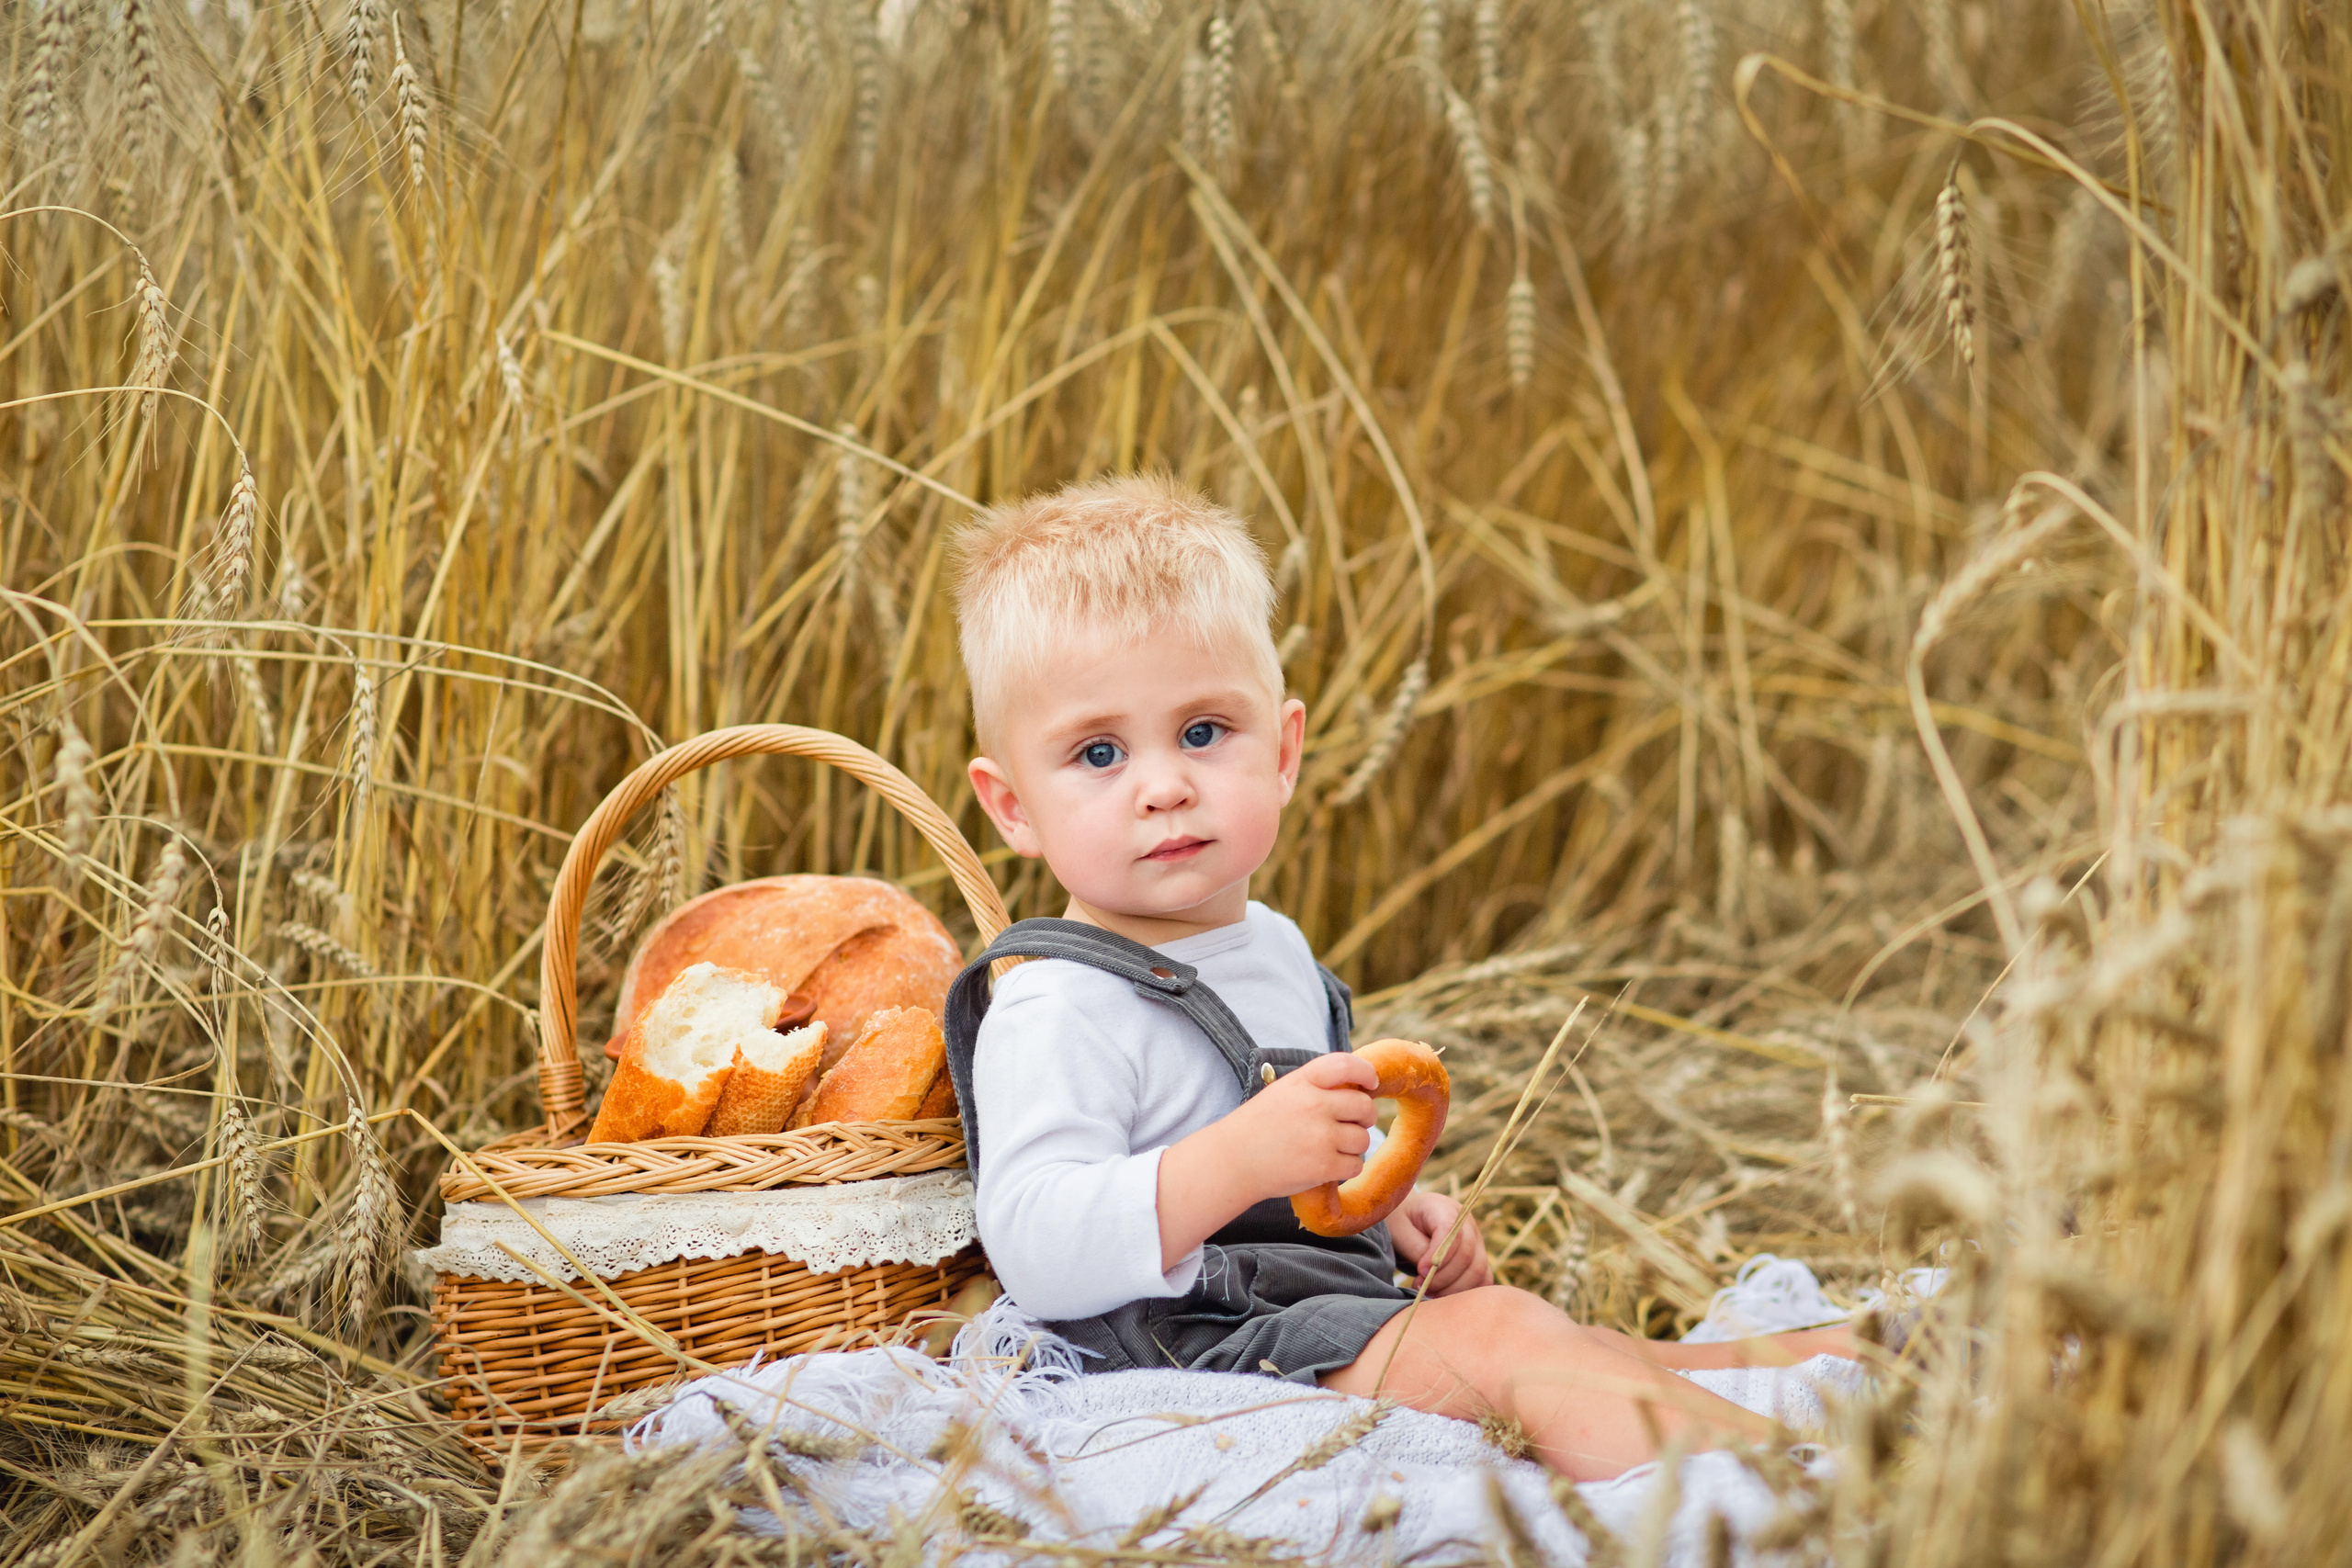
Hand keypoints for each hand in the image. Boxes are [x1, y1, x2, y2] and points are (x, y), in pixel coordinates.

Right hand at [1155, 1051, 1377, 1268]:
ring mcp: (1320, 1136)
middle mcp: (1314, 1105)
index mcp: (1302, 1081)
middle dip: (1364, 1116)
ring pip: (1363, 1139)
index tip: (1370, 1083)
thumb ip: (1316, 1086)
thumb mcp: (1282, 1091)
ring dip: (1353, 1146)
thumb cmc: (1258, 1127)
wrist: (1233, 1162)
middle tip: (1353, 1125)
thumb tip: (1359, 1088)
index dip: (1366, 1072)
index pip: (1346, 1065)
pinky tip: (1329, 1166)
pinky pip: (1355, 1164)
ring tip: (1332, 1149)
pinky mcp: (1323, 1166)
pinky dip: (1347, 1167)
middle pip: (1364, 1106)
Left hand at [1386, 1188, 1490, 1295]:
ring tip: (1429, 1291)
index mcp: (1444, 1208)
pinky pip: (1483, 1279)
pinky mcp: (1479, 1257)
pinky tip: (1443, 1294)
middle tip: (1420, 1285)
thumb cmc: (1401, 1225)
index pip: (1451, 1232)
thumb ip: (1417, 1248)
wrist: (1406, 1224)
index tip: (1420, 1270)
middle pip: (1467, 1254)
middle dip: (1443, 1277)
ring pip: (1478, 1270)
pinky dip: (1466, 1292)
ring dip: (1453, 1288)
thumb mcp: (1399, 1232)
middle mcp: (1466, 1223)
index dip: (1438, 1256)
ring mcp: (1477, 1240)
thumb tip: (1432, 1270)